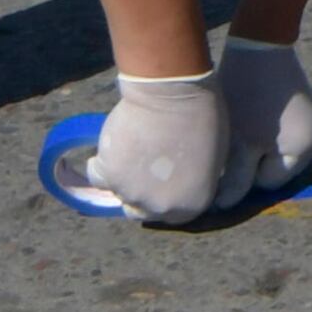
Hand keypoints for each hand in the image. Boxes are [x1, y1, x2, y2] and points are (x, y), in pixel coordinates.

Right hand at [79, 70, 232, 223]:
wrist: (172, 95)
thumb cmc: (202, 117)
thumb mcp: (214, 158)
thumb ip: (195, 181)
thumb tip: (183, 186)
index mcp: (192, 205)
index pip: (171, 216)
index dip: (162, 200)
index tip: (158, 186)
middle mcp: (159, 207)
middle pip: (139, 211)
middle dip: (139, 195)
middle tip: (139, 171)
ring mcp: (131, 193)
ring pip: (118, 192)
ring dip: (121, 176)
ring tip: (131, 150)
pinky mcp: (108, 174)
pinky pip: (97, 175)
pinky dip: (101, 163)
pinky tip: (112, 147)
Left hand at [219, 35, 311, 196]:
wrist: (259, 43)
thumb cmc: (246, 93)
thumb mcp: (238, 141)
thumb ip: (235, 179)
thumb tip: (223, 208)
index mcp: (306, 148)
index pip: (268, 182)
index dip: (243, 173)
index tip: (225, 152)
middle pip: (274, 168)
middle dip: (250, 160)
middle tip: (228, 141)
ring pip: (274, 152)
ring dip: (254, 147)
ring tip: (237, 127)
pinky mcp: (303, 109)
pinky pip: (279, 135)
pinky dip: (261, 132)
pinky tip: (247, 115)